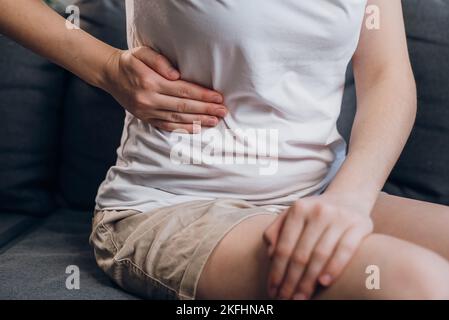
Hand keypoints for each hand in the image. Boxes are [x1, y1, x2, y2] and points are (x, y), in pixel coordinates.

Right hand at [100, 46, 227, 132]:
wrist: (110, 74)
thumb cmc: (130, 61)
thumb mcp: (142, 52)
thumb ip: (159, 61)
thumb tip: (177, 75)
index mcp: (150, 82)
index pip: (183, 90)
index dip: (202, 95)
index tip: (218, 97)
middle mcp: (149, 99)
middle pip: (183, 106)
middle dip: (206, 109)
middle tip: (223, 111)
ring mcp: (147, 111)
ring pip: (177, 119)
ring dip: (198, 120)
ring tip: (215, 120)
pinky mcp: (146, 118)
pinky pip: (167, 126)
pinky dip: (183, 129)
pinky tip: (197, 128)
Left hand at [263, 192, 373, 299]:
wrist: (350, 196)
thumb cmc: (315, 213)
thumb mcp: (293, 215)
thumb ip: (276, 231)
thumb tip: (271, 255)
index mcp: (298, 208)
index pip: (284, 247)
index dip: (277, 271)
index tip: (272, 290)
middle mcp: (318, 211)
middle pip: (301, 254)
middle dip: (291, 281)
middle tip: (285, 298)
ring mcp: (340, 217)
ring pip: (320, 255)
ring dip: (309, 281)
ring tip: (301, 297)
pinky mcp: (360, 225)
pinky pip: (345, 250)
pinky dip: (334, 268)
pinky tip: (324, 283)